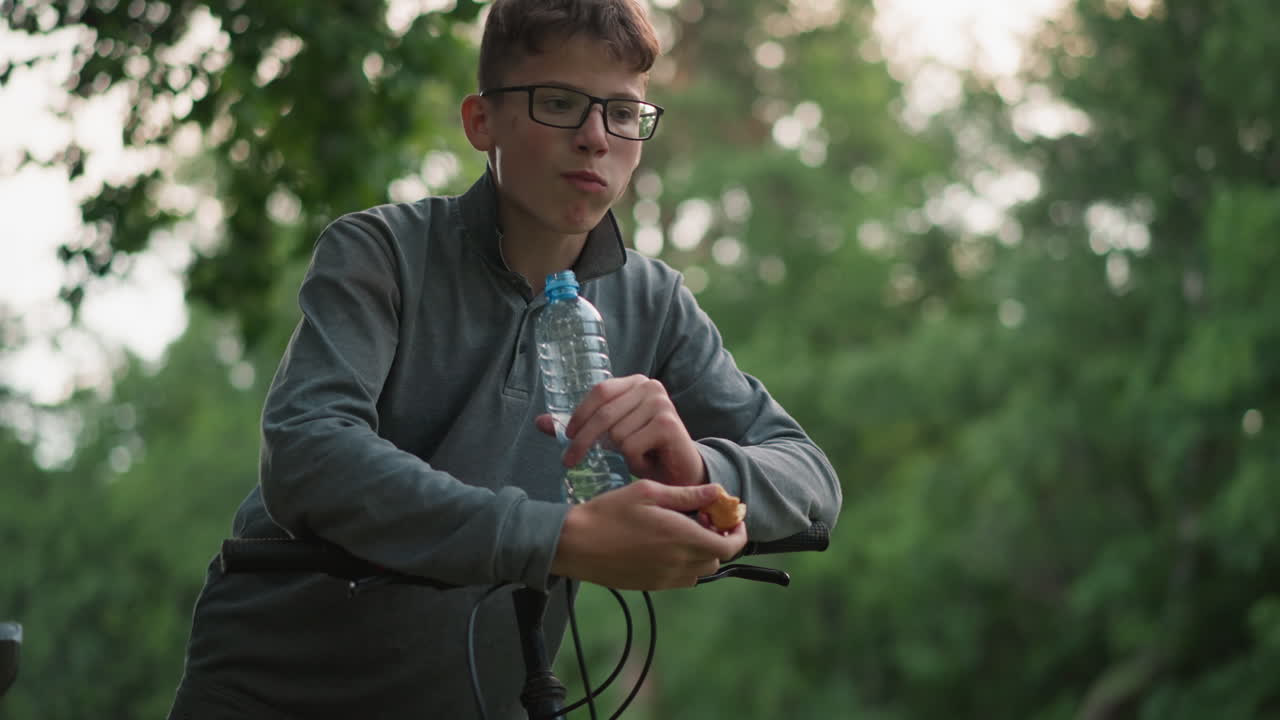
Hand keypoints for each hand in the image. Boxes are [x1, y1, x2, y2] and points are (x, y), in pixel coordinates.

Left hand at [535, 375, 705, 486]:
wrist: (682, 472)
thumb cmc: (645, 450)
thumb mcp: (610, 436)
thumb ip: (579, 427)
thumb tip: (539, 422)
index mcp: (635, 383)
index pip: (599, 392)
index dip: (578, 414)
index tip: (565, 437)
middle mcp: (651, 387)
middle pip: (603, 414)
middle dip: (582, 441)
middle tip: (569, 462)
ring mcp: (661, 404)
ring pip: (616, 434)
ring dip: (618, 454)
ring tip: (634, 456)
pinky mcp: (668, 424)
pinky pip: (630, 447)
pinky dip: (633, 461)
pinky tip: (646, 461)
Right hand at [550, 480, 746, 589]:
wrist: (575, 543)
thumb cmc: (609, 512)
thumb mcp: (649, 492)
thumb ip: (687, 495)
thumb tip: (718, 492)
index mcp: (681, 537)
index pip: (729, 547)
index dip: (738, 534)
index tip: (733, 519)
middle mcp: (677, 563)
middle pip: (716, 559)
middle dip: (718, 540)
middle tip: (704, 520)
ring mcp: (664, 578)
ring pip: (700, 571)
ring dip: (701, 553)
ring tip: (684, 531)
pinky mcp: (651, 586)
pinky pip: (681, 579)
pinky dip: (684, 563)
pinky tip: (666, 545)